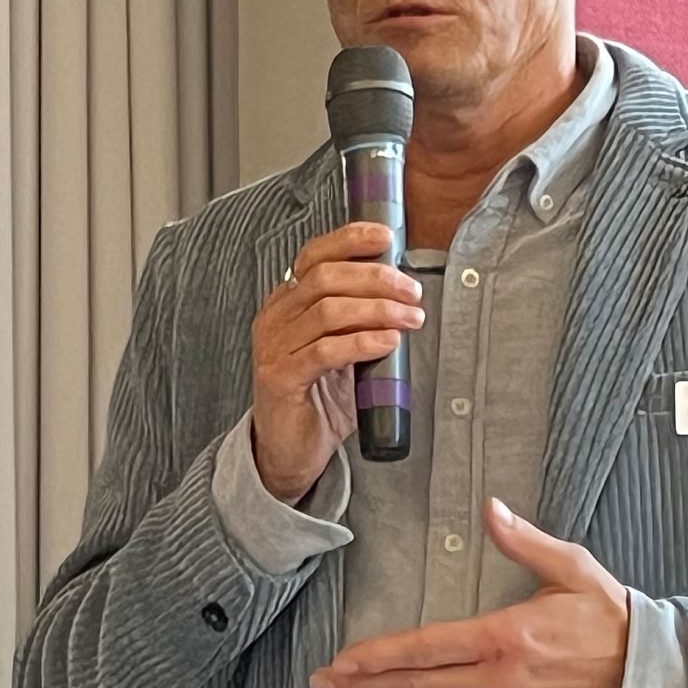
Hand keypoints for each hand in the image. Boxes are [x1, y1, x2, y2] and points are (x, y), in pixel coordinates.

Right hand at [251, 222, 423, 500]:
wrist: (290, 450)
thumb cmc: (320, 397)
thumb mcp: (341, 346)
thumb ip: (359, 318)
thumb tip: (405, 291)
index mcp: (286, 302)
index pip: (314, 254)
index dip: (350, 239)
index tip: (386, 237)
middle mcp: (275, 318)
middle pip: (326, 277)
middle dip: (377, 278)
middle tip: (413, 291)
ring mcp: (273, 348)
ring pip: (328, 310)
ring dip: (378, 310)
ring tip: (411, 318)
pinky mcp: (280, 379)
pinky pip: (326, 350)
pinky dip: (363, 341)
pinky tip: (389, 342)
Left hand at [307, 499, 630, 687]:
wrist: (651, 680)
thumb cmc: (612, 621)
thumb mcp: (573, 569)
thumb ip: (525, 542)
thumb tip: (492, 509)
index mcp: (505, 638)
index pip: (425, 649)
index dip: (378, 657)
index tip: (343, 660)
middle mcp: (498, 680)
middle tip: (324, 686)